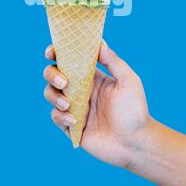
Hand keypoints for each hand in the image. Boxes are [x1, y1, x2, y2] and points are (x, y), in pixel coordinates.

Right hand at [43, 42, 152, 168]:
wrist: (135, 143)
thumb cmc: (135, 111)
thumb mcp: (128, 81)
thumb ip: (114, 61)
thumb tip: (99, 42)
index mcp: (92, 76)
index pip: (69, 59)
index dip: (56, 53)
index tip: (50, 52)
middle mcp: (80, 90)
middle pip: (53, 74)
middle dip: (52, 74)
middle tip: (64, 82)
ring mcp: (74, 107)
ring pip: (50, 94)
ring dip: (54, 96)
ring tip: (68, 104)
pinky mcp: (71, 126)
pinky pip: (55, 117)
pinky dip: (61, 116)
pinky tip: (76, 121)